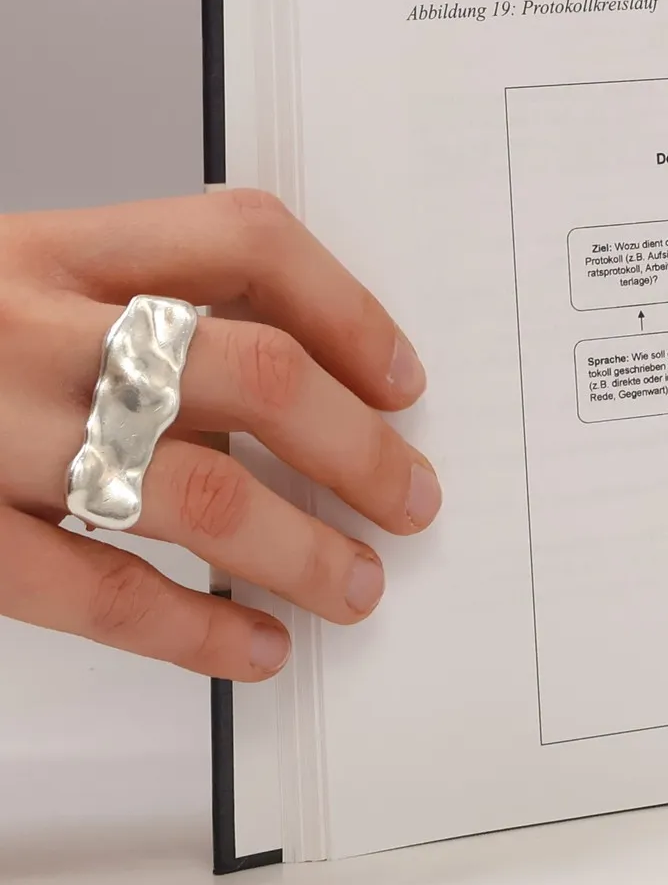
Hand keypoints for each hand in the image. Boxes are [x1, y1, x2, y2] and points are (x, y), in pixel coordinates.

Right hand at [0, 190, 436, 678]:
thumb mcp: (13, 278)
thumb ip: (129, 297)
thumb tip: (304, 367)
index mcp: (50, 245)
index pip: (242, 238)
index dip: (349, 306)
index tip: (404, 376)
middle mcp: (23, 324)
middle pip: (246, 364)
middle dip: (352, 441)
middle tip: (410, 495)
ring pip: (191, 485)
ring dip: (299, 544)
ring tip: (356, 584)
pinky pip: (92, 588)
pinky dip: (192, 626)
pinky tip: (253, 645)